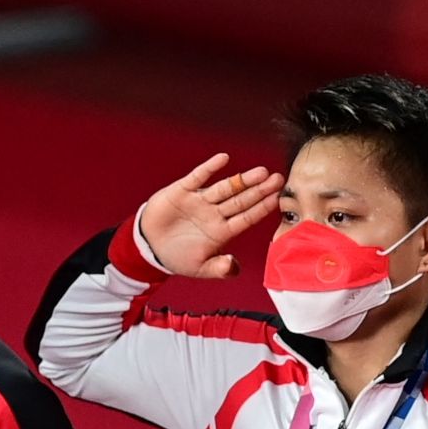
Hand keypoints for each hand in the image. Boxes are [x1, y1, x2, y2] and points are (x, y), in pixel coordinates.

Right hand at [138, 152, 284, 278]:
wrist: (149, 246)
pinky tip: (223, 159)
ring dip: (242, 180)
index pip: (246, 218)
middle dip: (259, 190)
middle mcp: (214, 213)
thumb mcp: (199, 269)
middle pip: (241, 199)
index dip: (261, 209)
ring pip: (225, 188)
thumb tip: (234, 267)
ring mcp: (200, 201)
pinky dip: (210, 168)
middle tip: (278, 179)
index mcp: (221, 231)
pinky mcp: (183, 190)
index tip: (277, 199)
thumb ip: (218, 269)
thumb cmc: (177, 256)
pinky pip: (198, 177)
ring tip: (260, 172)